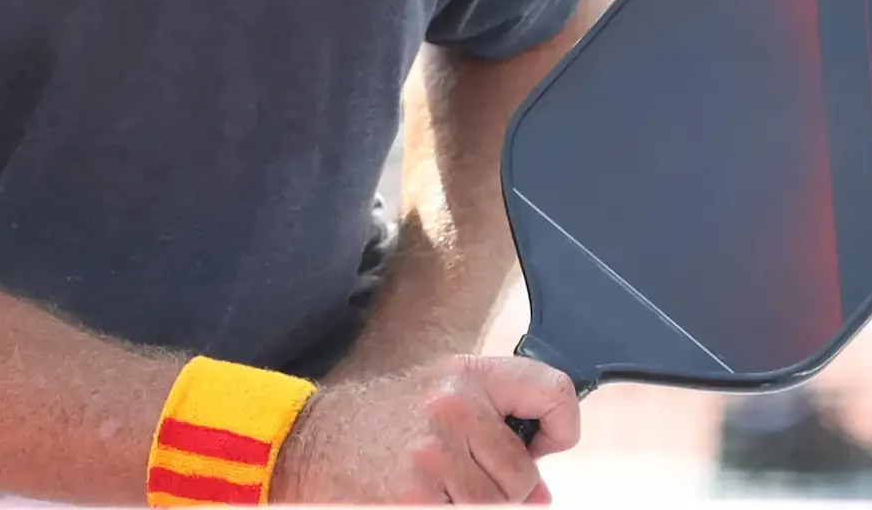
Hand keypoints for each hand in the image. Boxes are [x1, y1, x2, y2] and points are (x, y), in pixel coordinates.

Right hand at [275, 355, 580, 503]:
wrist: (308, 443)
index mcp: (468, 375)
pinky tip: (420, 498)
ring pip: (498, 506)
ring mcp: (433, 454)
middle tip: (459, 475)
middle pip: (524, 476)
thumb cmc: (382, 424)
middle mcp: (454, 407)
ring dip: (473, 506)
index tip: (545, 447)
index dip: (562, 428)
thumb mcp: (441, 401)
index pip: (554, 392)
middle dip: (502, 489)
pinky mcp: (415, 497)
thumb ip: (496, 433)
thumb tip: (541, 497)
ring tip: (434, 486)